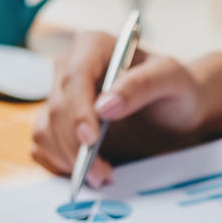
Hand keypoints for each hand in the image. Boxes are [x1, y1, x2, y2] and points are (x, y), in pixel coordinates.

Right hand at [31, 31, 221, 184]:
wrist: (176, 111)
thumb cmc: (175, 88)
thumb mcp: (172, 79)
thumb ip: (142, 85)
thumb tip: (105, 107)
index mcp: (94, 46)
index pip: (74, 77)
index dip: (78, 110)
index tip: (90, 139)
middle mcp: (70, 68)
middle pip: (57, 108)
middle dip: (76, 146)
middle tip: (103, 173)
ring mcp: (60, 97)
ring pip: (46, 130)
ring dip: (68, 159)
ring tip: (102, 176)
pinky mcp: (58, 123)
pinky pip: (45, 145)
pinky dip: (62, 164)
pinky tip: (90, 171)